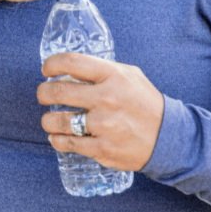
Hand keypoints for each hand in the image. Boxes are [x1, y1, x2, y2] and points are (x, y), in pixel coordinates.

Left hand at [37, 53, 163, 171]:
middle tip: (42, 94)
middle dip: (43, 92)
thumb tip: (72, 66)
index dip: (52, 64)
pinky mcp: (102, 148)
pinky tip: (57, 136)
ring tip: (49, 119)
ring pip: (58, 120)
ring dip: (47, 120)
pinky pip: (68, 143)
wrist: (168, 137)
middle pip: (58, 91)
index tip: (46, 69)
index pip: (71, 63)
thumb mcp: (129, 75)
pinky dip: (57, 140)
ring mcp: (103, 125)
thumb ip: (102, 69)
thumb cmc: (144, 102)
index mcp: (112, 75)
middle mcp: (106, 98)